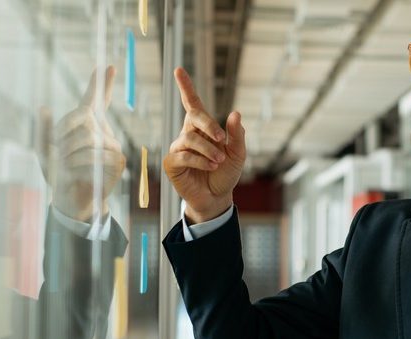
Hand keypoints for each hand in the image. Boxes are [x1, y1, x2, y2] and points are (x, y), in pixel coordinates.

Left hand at [45, 66, 125, 220]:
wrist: (70, 198)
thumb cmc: (57, 173)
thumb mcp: (43, 149)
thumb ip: (43, 129)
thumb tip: (43, 107)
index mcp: (86, 124)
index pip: (95, 99)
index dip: (101, 82)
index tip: (107, 65)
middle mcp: (102, 131)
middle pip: (83, 120)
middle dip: (63, 135)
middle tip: (56, 153)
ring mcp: (112, 145)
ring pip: (90, 138)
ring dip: (69, 153)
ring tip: (65, 166)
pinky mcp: (118, 161)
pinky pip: (99, 155)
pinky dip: (81, 164)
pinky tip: (76, 173)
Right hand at [163, 67, 245, 222]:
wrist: (218, 197)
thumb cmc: (226, 173)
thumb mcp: (238, 153)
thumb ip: (237, 135)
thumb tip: (236, 113)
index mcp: (203, 128)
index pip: (193, 103)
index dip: (186, 87)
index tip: (178, 70)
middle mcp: (188, 134)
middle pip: (193, 117)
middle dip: (209, 124)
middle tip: (222, 139)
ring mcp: (178, 149)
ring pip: (190, 138)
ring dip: (208, 149)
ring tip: (219, 161)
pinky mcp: (172, 163)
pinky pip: (184, 155)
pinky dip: (201, 160)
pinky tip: (211, 166)